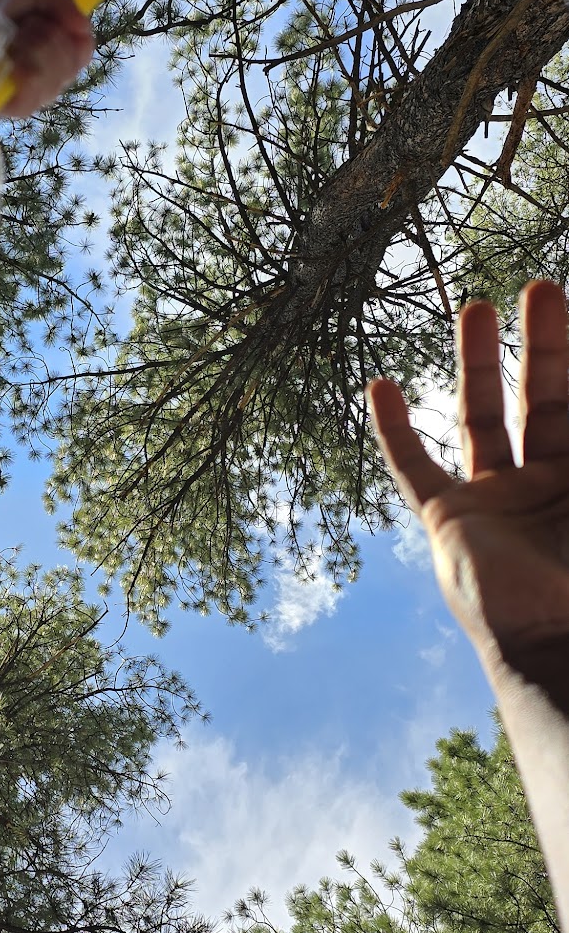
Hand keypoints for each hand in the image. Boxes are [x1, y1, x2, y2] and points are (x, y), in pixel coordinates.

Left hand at [0, 0, 93, 117]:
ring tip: (10, 40)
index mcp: (49, 42)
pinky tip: (10, 62)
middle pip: (73, 64)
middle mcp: (42, 69)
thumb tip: (84, 28)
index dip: (78, 39)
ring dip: (36, 52)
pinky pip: (37, 96)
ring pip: (57, 79)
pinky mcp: (12, 106)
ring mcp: (28, 90)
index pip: (81, 51)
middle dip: (52, 39)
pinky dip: (27, 74)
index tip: (60, 24)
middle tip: (24, 26)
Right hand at [367, 282, 568, 667]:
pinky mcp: (448, 520)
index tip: (563, 308)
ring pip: (480, 417)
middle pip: (541, 396)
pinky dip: (394, 429)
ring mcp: (492, 500)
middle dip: (542, 343)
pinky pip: (414, 467)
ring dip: (477, 363)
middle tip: (540, 287)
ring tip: (474, 306)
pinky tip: (381, 384)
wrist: (551, 644)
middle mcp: (541, 483)